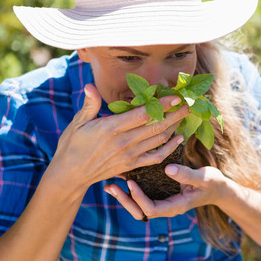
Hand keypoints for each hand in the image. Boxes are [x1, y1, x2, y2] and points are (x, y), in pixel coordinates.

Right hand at [46, 84, 189, 196]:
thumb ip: (89, 104)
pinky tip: (178, 138)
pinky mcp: (132, 165)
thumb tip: (90, 86)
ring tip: (185, 115)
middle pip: (155, 126)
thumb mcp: (77, 122)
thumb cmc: (72, 145)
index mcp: (110, 129)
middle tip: (189, 103)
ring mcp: (130, 155)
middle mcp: (123, 142)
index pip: (141, 115)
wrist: (71, 174)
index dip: (161, 106)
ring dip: (174, 127)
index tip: (176, 97)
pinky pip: (156, 157)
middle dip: (175, 114)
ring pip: (159, 139)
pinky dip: (170, 148)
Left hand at [104, 164, 230, 219]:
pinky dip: (130, 189)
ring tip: (109, 184)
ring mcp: (162, 201)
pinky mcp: (160, 194)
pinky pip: (142, 196)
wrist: (218, 188)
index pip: (151, 209)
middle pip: (140, 212)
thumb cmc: (212, 183)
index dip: (138, 198)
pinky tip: (121, 176)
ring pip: (138, 206)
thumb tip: (168, 169)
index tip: (131, 182)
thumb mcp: (203, 177)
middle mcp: (166, 207)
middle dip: (125, 200)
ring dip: (124, 196)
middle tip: (111, 186)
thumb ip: (187, 174)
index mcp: (175, 207)